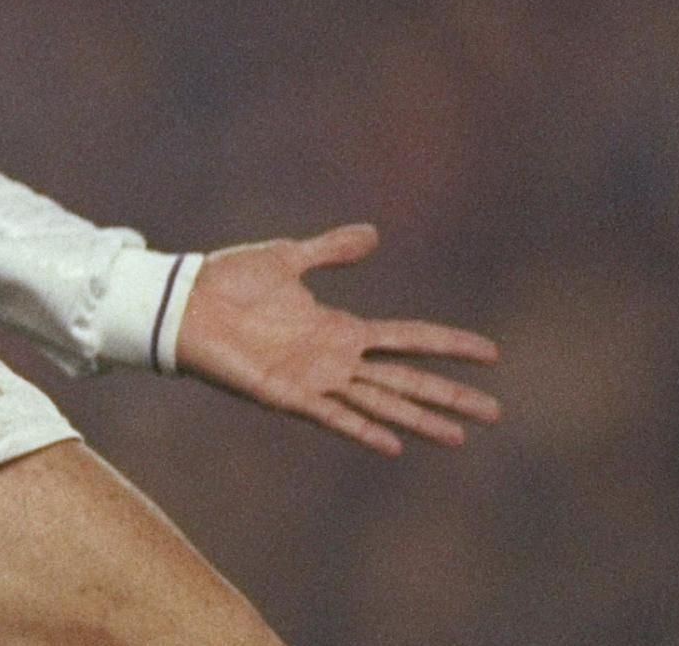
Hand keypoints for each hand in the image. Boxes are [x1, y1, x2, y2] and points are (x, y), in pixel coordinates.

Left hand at [174, 223, 500, 455]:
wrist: (184, 303)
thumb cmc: (228, 281)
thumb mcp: (287, 257)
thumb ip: (331, 250)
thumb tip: (373, 235)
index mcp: (341, 329)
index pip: (409, 340)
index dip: (449, 345)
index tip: (491, 353)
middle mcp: (336, 359)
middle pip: (406, 380)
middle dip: (450, 396)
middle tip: (494, 413)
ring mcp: (314, 380)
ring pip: (380, 403)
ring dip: (419, 420)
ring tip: (460, 437)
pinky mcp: (286, 395)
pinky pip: (333, 416)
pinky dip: (362, 429)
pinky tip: (393, 444)